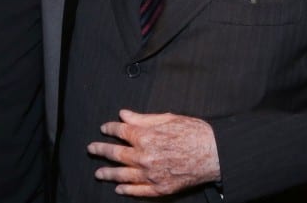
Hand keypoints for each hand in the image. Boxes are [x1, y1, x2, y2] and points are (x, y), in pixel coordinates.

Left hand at [87, 109, 220, 196]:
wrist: (214, 153)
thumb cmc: (193, 132)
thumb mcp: (167, 118)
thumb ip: (142, 119)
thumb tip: (123, 114)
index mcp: (145, 137)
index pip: (121, 132)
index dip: (110, 128)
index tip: (104, 128)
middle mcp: (144, 157)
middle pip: (116, 153)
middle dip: (101, 150)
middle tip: (91, 149)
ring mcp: (151, 175)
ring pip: (123, 174)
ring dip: (108, 173)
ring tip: (98, 173)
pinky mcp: (160, 188)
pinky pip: (139, 191)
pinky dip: (127, 190)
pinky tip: (119, 189)